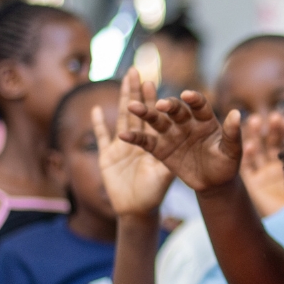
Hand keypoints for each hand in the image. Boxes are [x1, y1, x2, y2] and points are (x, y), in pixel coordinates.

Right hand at [96, 70, 175, 218]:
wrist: (136, 211)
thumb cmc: (155, 194)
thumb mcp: (167, 177)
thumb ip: (173, 159)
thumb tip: (187, 150)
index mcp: (159, 142)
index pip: (160, 118)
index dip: (159, 102)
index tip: (159, 85)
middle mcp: (142, 140)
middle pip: (142, 112)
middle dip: (139, 93)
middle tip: (137, 71)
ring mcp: (125, 146)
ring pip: (125, 118)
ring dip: (124, 100)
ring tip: (125, 80)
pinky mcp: (109, 155)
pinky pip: (103, 137)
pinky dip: (99, 125)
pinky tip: (96, 111)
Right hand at [121, 90, 242, 193]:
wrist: (214, 184)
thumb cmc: (226, 166)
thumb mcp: (233, 152)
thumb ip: (233, 134)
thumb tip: (237, 114)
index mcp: (205, 119)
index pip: (199, 105)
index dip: (194, 100)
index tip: (187, 96)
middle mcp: (186, 122)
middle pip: (175, 110)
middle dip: (168, 106)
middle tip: (161, 105)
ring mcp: (171, 134)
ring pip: (156, 120)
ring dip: (144, 113)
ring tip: (132, 106)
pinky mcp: (160, 148)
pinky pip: (145, 141)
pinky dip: (134, 138)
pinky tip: (123, 135)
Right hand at [240, 112, 283, 216]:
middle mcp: (277, 167)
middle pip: (273, 142)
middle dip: (273, 129)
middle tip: (275, 117)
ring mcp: (264, 174)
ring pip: (259, 149)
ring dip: (257, 134)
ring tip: (256, 121)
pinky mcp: (253, 184)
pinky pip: (248, 167)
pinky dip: (247, 155)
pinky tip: (250, 146)